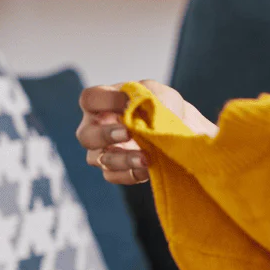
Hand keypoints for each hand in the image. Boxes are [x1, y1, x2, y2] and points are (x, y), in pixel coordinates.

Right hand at [77, 80, 215, 185]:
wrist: (184, 129)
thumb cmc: (163, 106)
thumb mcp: (159, 94)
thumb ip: (146, 96)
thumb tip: (135, 107)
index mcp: (103, 103)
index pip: (90, 99)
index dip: (105, 100)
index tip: (128, 103)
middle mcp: (97, 128)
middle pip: (85, 135)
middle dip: (105, 135)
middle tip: (128, 133)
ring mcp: (104, 151)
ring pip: (100, 159)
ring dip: (122, 159)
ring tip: (144, 158)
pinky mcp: (117, 170)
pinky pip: (114, 176)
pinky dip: (131, 173)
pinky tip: (148, 169)